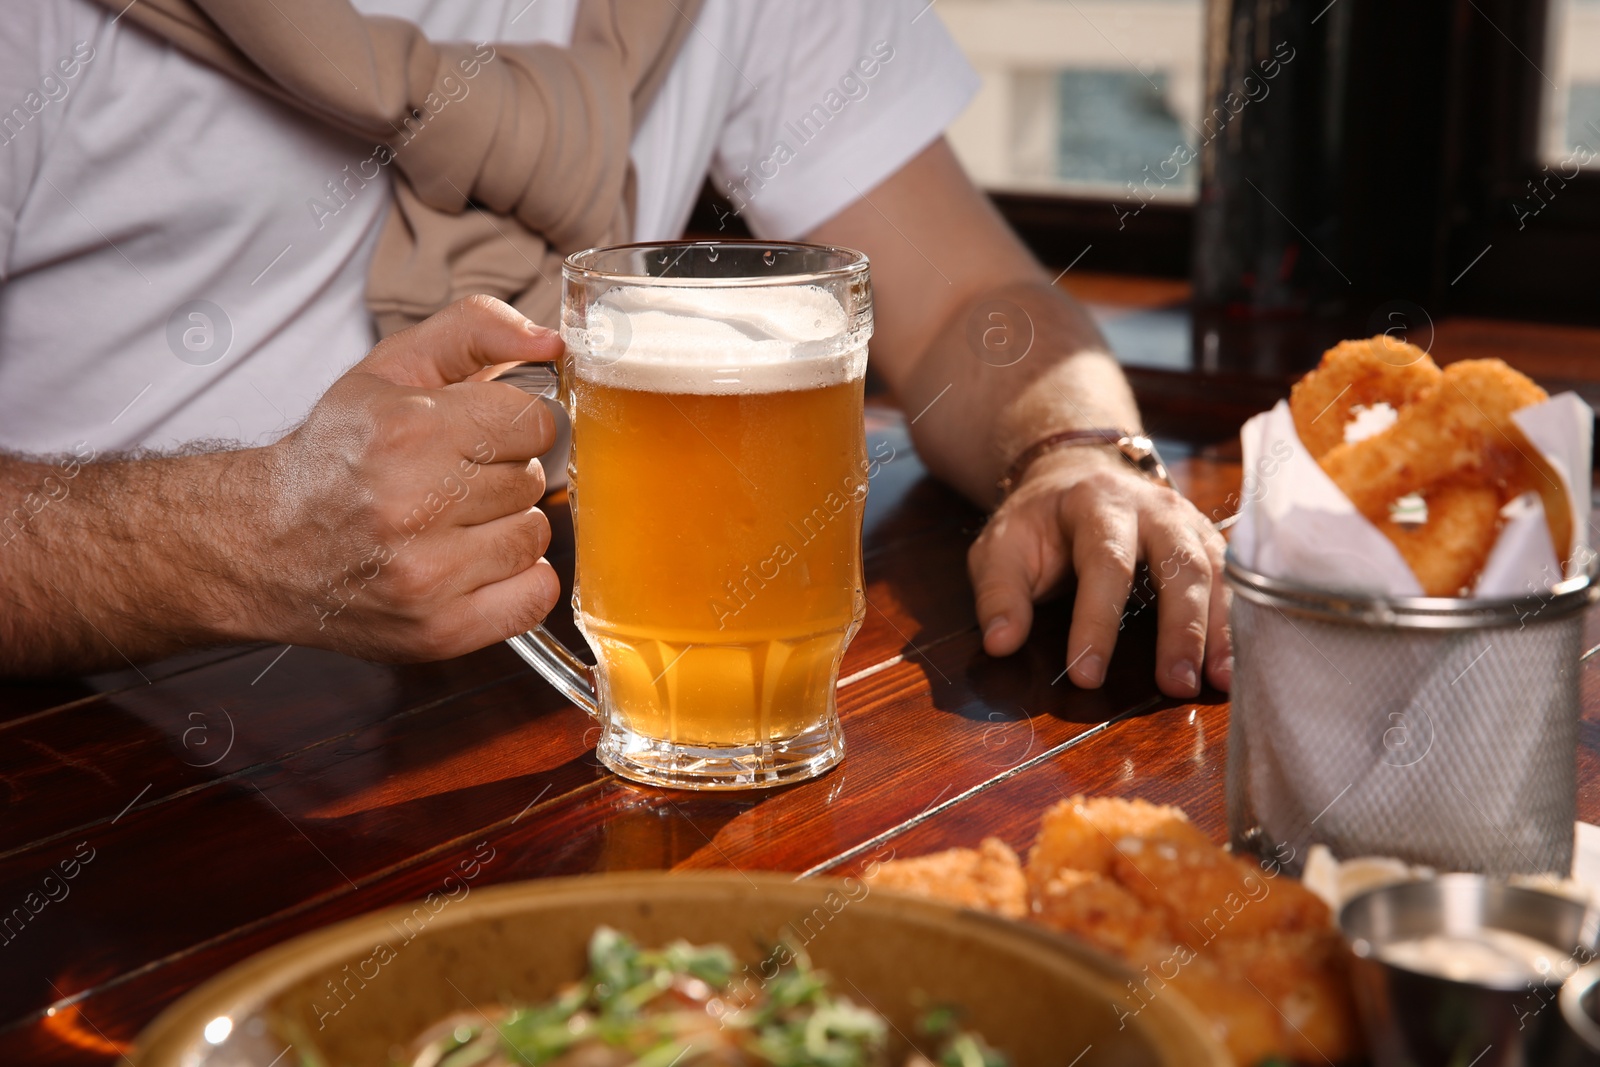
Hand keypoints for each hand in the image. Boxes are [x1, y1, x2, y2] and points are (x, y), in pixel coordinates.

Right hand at [242, 296, 562, 660]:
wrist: (261, 544)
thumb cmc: (336, 454)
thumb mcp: (393, 368)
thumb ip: (477, 330)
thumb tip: (553, 344)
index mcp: (408, 432)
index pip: (535, 421)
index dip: (511, 425)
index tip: (477, 434)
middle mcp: (415, 505)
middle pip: (535, 478)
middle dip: (502, 474)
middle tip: (449, 480)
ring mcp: (427, 575)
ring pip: (536, 535)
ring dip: (507, 526)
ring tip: (453, 522)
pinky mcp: (439, 630)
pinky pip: (536, 595)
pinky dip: (517, 580)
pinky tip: (472, 563)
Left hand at [968, 447, 1230, 697]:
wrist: (1078, 476)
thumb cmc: (1038, 524)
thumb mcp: (1000, 548)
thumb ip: (999, 594)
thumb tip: (1001, 644)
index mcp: (1097, 503)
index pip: (1105, 562)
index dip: (1097, 621)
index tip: (1086, 676)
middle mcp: (1155, 508)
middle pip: (1181, 565)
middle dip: (1181, 628)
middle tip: (1175, 686)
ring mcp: (1189, 524)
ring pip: (1218, 573)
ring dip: (1220, 631)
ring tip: (1219, 683)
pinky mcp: (1209, 544)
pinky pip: (1234, 583)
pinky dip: (1236, 626)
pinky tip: (1235, 668)